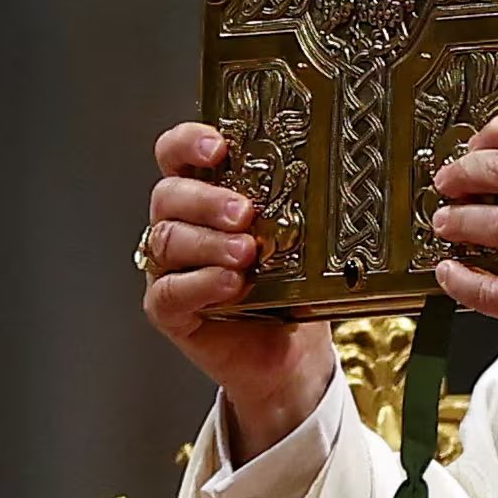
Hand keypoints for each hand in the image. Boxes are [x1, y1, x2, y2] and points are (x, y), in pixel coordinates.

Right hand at [143, 122, 334, 462]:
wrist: (292, 354)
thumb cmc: (292, 288)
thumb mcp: (299, 240)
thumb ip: (297, 207)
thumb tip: (331, 173)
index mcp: (205, 196)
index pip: (177, 155)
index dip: (188, 143)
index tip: (218, 147)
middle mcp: (181, 226)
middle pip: (169, 196)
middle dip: (206, 199)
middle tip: (244, 212)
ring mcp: (170, 268)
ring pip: (166, 240)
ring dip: (208, 243)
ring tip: (246, 253)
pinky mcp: (170, 310)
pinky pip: (169, 292)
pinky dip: (201, 284)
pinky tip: (231, 284)